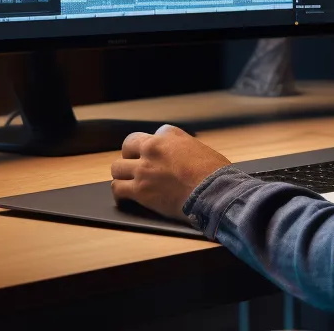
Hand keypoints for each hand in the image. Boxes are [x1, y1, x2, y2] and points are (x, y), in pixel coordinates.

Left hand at [110, 124, 232, 222]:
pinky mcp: (140, 190)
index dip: (155, 147)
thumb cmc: (215, 174)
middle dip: (131, 156)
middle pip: (128, 146)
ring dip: (123, 174)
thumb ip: (185, 149)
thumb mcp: (201, 149)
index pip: (154, 134)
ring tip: (128, 182)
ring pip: (117, 167)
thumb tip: (182, 158)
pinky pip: (117, 189)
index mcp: (169, 135)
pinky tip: (124, 197)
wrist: (215, 192)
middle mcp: (152, 148)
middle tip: (137, 166)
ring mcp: (144, 169)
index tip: (158, 156)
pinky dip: (120, 194)